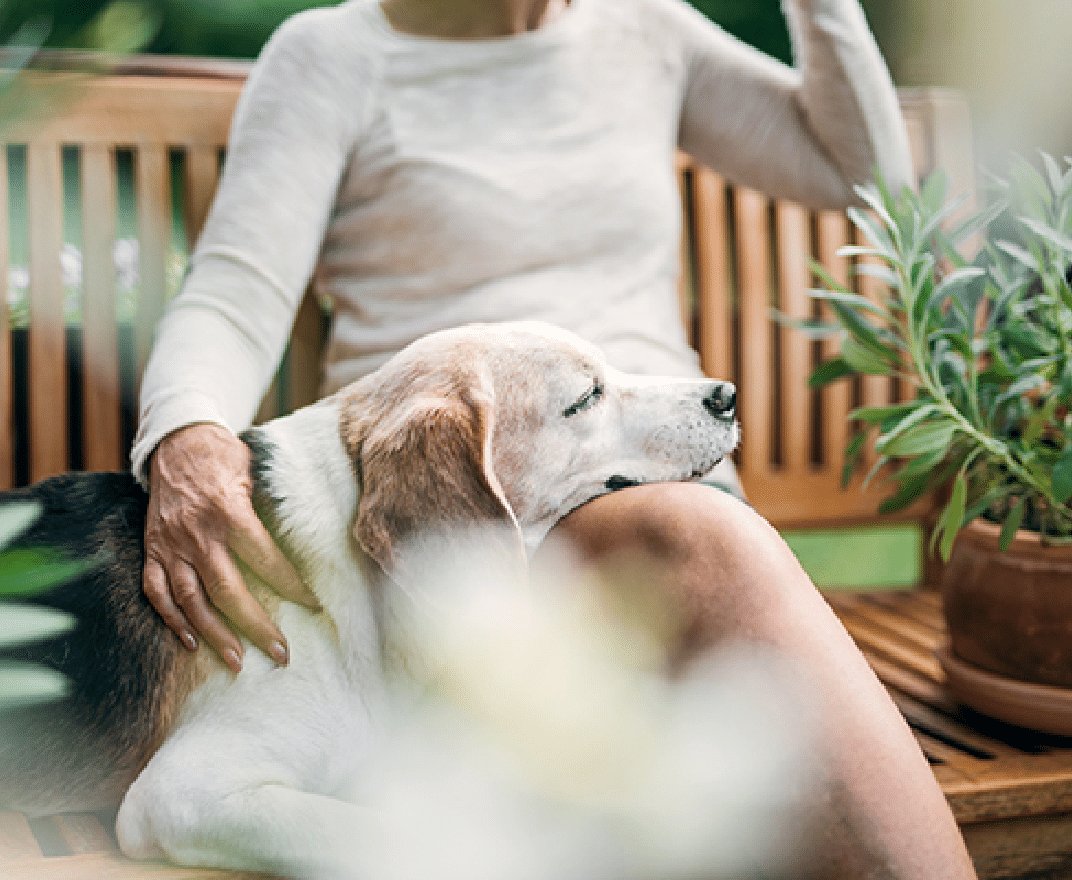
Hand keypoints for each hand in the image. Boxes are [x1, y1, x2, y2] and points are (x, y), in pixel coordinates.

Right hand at [143, 423, 319, 671]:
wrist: (175, 440)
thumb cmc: (223, 455)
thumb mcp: (252, 471)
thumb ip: (269, 506)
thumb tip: (302, 538)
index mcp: (230, 511)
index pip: (265, 558)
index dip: (290, 585)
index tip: (312, 606)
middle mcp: (198, 534)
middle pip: (228, 590)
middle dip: (256, 626)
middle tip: (280, 653)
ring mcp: (171, 545)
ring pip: (191, 600)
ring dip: (214, 634)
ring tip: (236, 661)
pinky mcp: (152, 550)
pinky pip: (156, 591)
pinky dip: (171, 619)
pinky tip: (191, 642)